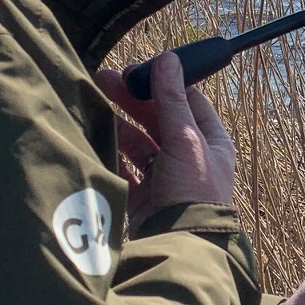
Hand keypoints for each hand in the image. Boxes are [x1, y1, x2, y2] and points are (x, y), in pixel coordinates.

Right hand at [95, 52, 237, 218]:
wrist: (180, 246)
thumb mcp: (185, 140)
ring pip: (139, 143)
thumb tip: (167, 59)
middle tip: (104, 79)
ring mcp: (166, 179)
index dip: (164, 82)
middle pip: (159, 120)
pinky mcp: (144, 199)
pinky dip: (111, 154)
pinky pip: (125, 170)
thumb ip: (172, 100)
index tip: (137, 69)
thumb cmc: (193, 191)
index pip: (189, 101)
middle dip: (133, 99)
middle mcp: (190, 159)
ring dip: (119, 124)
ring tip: (94, 104)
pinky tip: (96, 137)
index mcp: (211, 142)